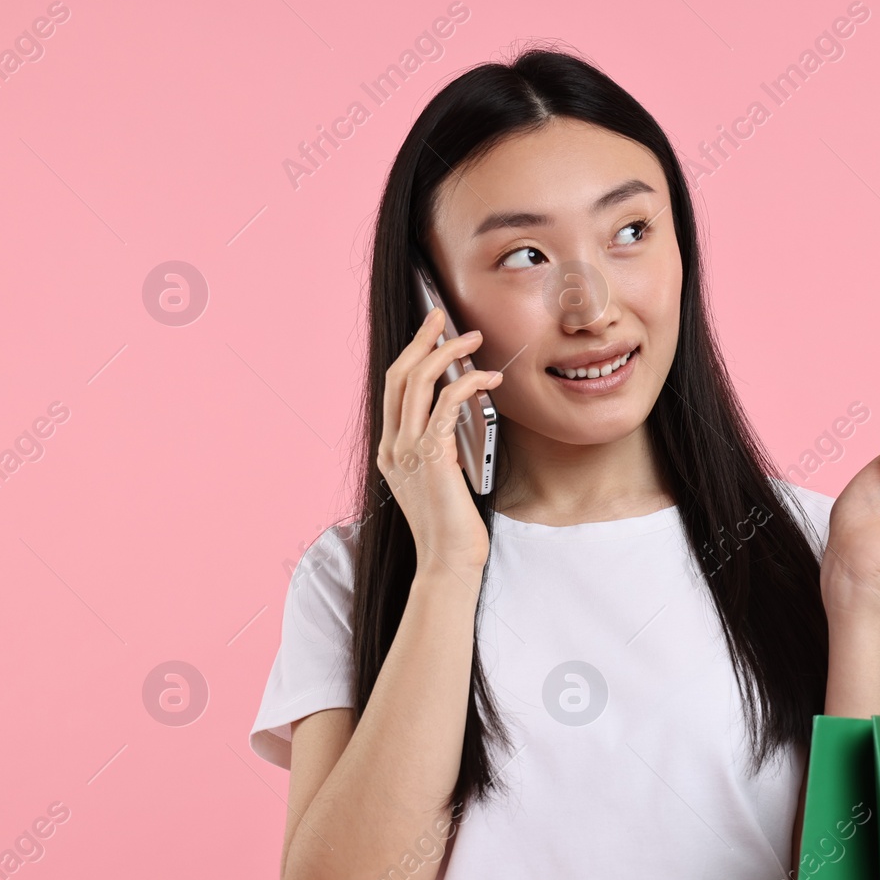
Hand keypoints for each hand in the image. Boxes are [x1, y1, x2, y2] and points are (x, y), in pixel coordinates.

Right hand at [377, 307, 503, 574]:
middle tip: (443, 317)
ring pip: (418, 384)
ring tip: (472, 339)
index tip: (430, 331)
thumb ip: (441, 446)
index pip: (394, 388)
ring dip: (447, 354)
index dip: (411, 354)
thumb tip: (463, 412)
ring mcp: (408, 452)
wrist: (448, 562)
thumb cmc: (453, 526)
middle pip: (398, 376)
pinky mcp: (431, 458)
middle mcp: (393, 446)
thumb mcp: (441, 478)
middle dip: (421, 340)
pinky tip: (488, 380)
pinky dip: (467, 384)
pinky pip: (446, 407)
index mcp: (391, 450)